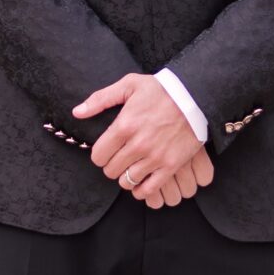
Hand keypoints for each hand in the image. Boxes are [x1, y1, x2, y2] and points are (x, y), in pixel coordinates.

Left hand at [73, 73, 215, 203]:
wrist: (196, 96)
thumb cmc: (161, 89)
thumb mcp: (129, 85)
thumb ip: (100, 99)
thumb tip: (77, 112)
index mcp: (124, 125)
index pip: (98, 155)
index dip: (99, 155)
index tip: (106, 151)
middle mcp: (137, 144)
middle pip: (111, 170)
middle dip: (112, 165)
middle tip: (119, 158)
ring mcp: (155, 157)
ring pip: (127, 181)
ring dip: (126, 177)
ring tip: (131, 167)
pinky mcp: (170, 165)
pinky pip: (149, 189)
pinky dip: (142, 190)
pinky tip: (141, 181)